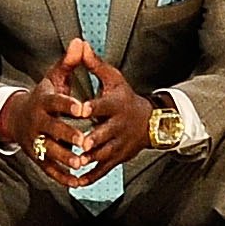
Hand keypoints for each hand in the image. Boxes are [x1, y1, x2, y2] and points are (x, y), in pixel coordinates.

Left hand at [28, 37, 152, 185]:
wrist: (149, 122)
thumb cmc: (124, 97)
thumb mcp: (113, 78)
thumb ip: (93, 64)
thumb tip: (79, 44)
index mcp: (115, 105)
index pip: (103, 105)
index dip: (92, 107)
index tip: (81, 109)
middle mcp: (118, 126)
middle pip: (105, 133)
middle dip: (93, 138)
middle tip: (80, 142)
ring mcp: (118, 144)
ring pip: (104, 153)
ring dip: (90, 159)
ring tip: (75, 162)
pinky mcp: (116, 158)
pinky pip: (103, 170)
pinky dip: (90, 176)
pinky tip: (76, 181)